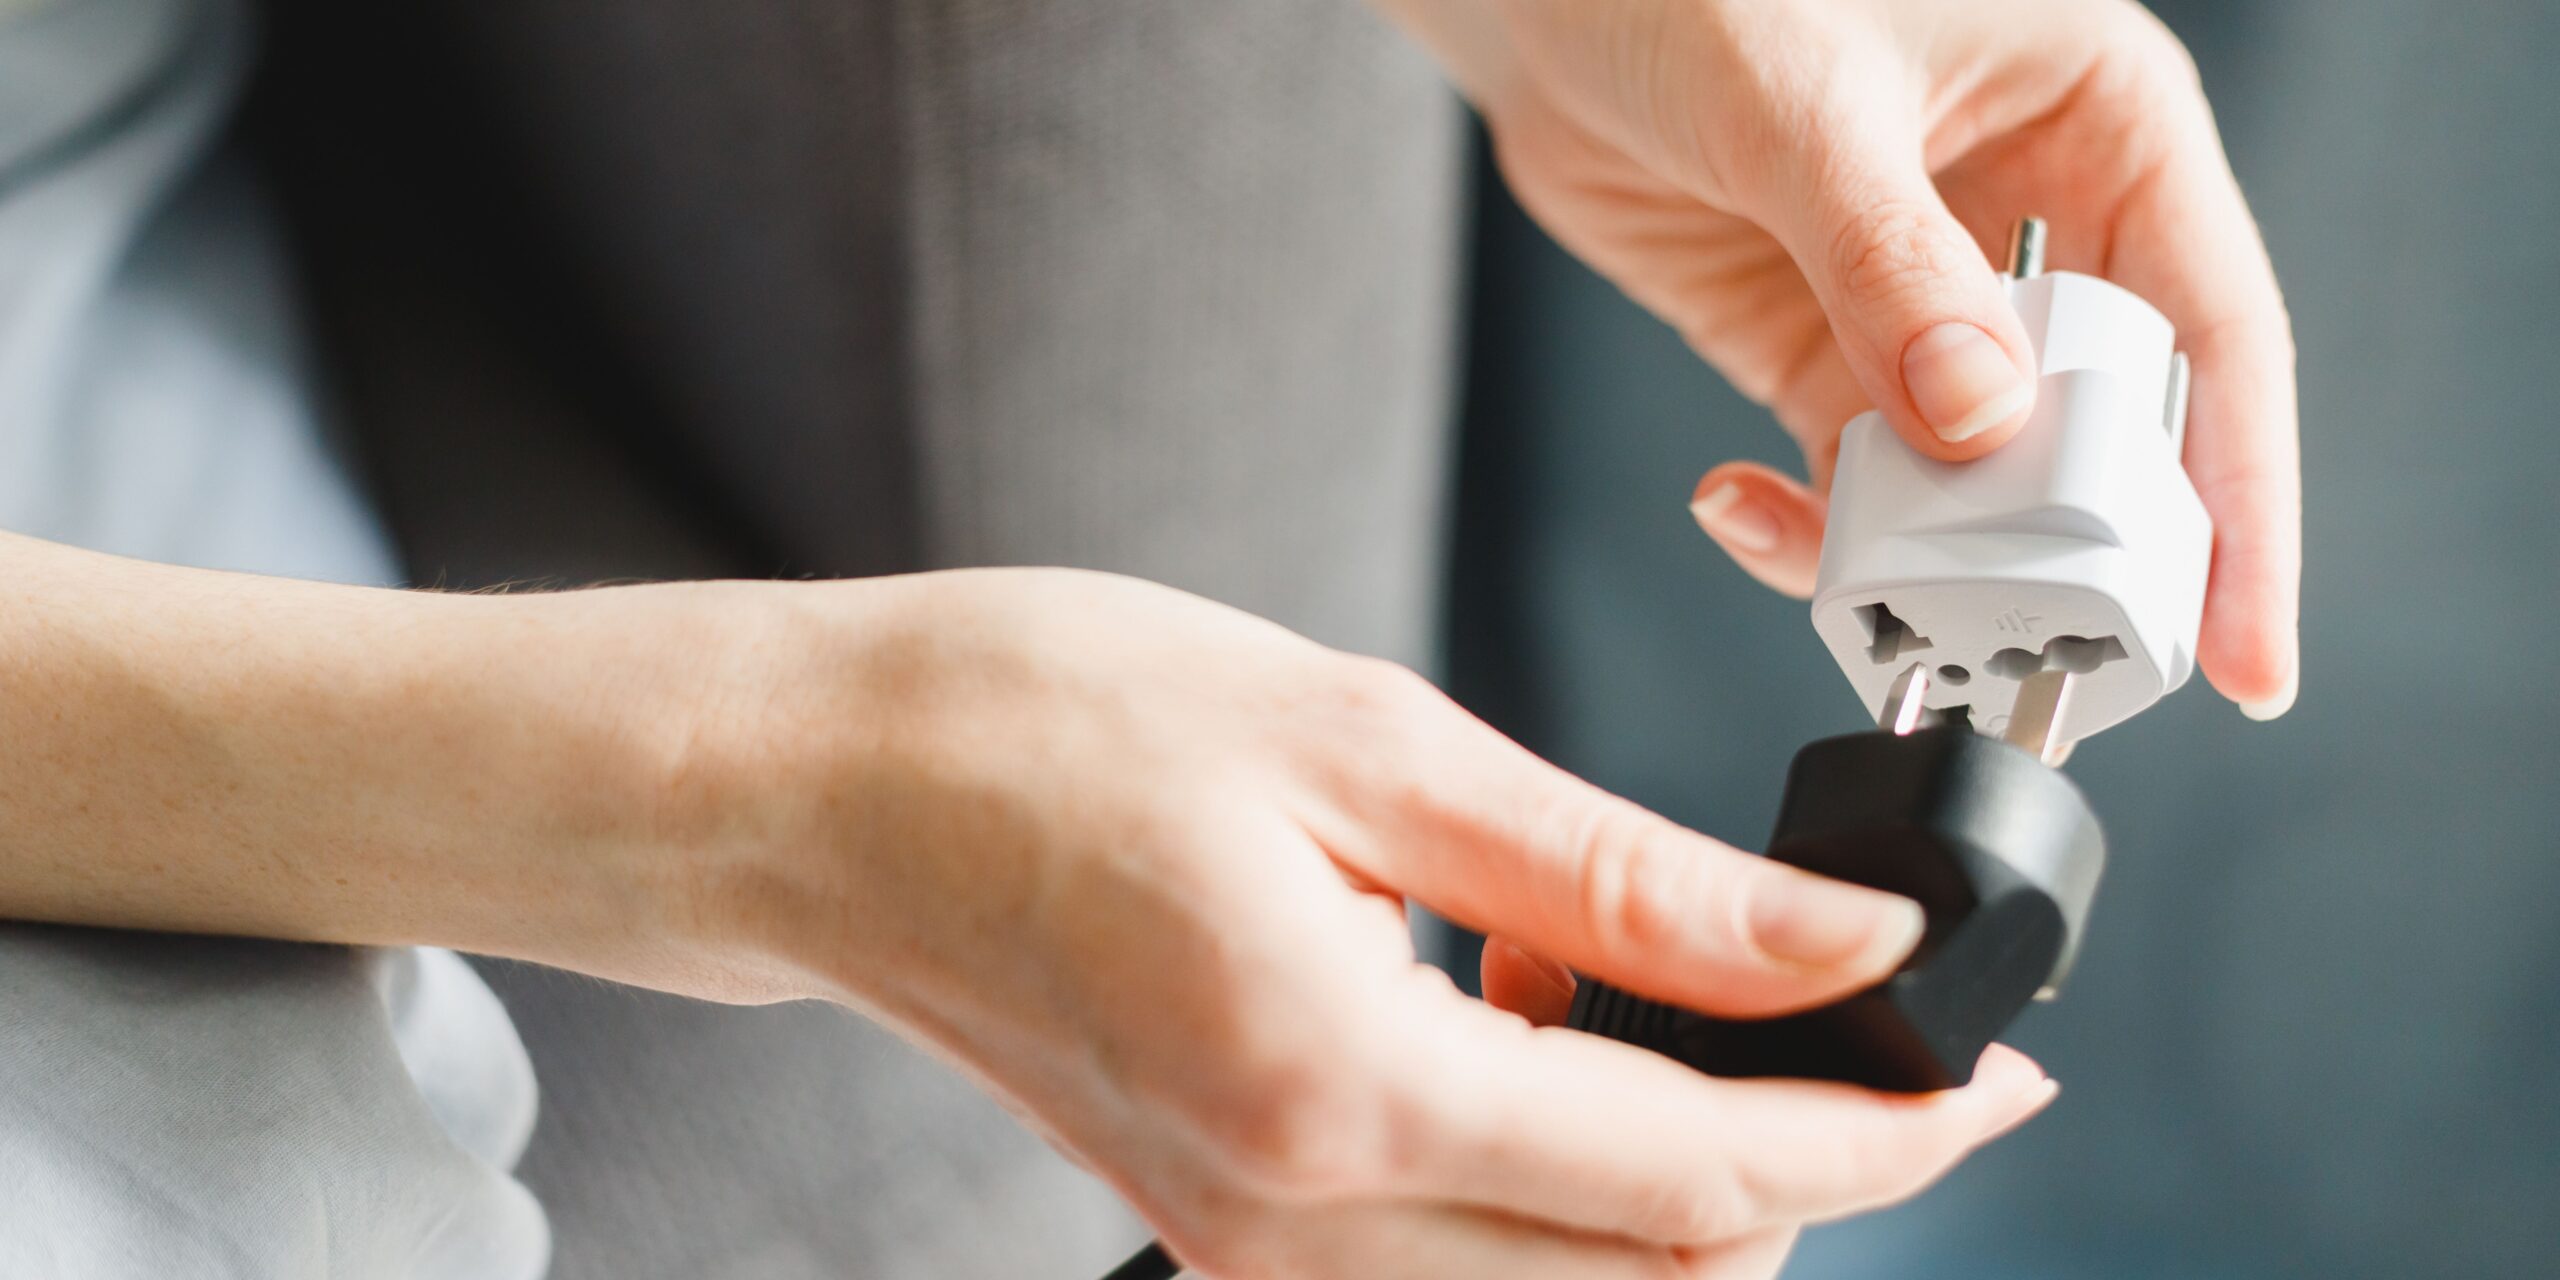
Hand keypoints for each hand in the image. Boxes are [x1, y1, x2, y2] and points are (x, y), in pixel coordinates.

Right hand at [0, 538, 2053, 1276]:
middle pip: (1654, 1273)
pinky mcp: (1222, 1217)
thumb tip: (1835, 945)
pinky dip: (1547, 1166)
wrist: (818, 787)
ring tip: (1678, 989)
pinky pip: (1452, 1249)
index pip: (1706, 1182)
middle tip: (1867, 1010)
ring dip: (1673, 1170)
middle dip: (1804, 1162)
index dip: (1892, 1135)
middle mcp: (1298, 1220)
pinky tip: (1529, 1013)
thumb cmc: (1042, 719)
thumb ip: (1622, 879)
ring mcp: (1251, 1241)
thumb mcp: (1366, 743)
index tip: (2001, 1070)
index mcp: (1345, 1091)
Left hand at [1384, 0, 2299, 717]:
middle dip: (2067, 546)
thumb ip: (1888, 262)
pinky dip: (1808, 526)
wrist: (1542, 6)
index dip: (2239, 497)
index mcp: (2102, 126)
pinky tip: (1742, 505)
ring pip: (1974, 480)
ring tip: (1870, 593)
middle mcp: (2032, 225)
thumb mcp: (1807, 105)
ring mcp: (1925, 307)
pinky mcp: (1824, 356)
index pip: (2207, 330)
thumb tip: (1978, 419)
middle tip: (2029, 641)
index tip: (2243, 648)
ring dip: (1926, 557)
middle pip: (2103, 430)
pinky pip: (1849, 482)